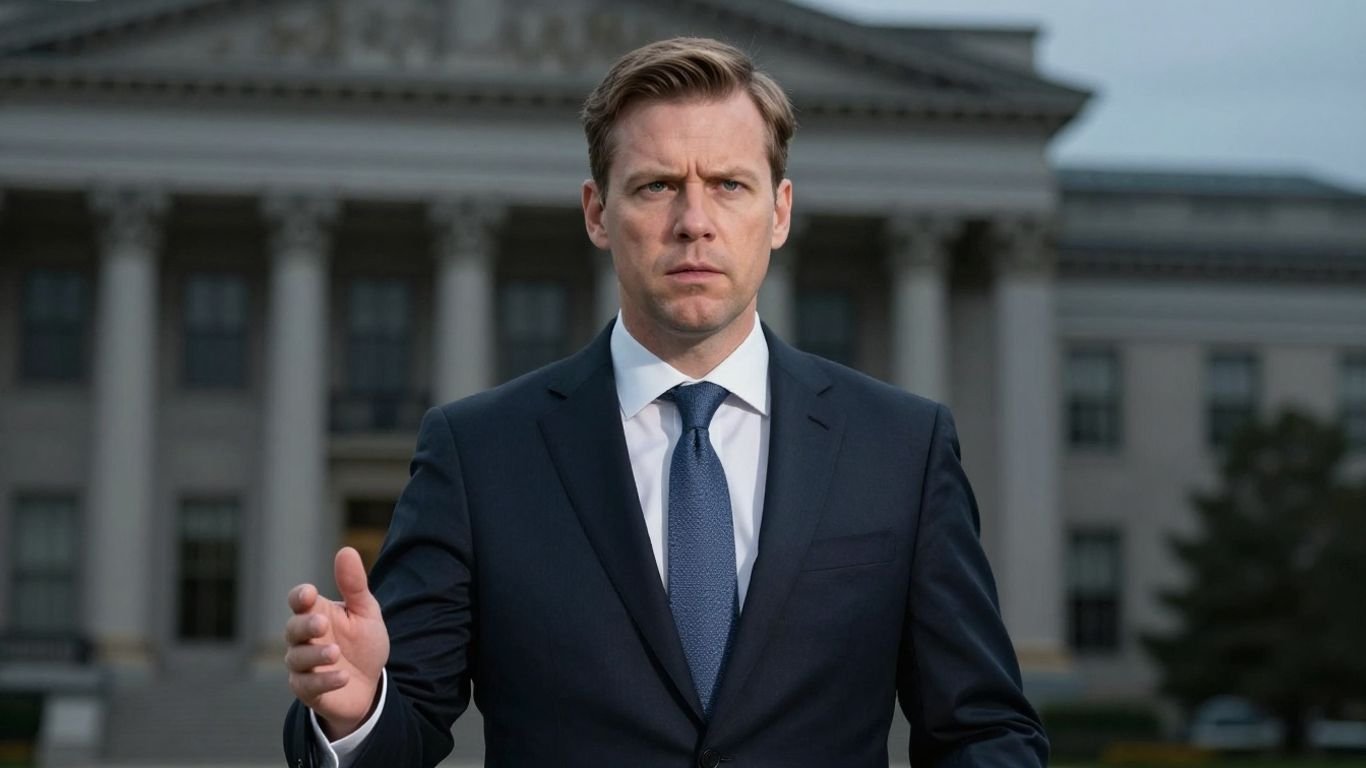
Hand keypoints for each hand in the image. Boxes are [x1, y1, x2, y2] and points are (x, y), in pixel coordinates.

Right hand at [284, 547, 390, 738]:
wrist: (370, 684)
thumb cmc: (363, 643)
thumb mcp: (365, 613)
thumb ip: (354, 585)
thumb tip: (346, 551)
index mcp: (316, 613)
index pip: (298, 601)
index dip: (299, 597)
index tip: (309, 594)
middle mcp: (304, 638)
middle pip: (292, 628)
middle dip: (305, 625)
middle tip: (322, 623)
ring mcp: (303, 665)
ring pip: (297, 658)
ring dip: (315, 655)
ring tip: (336, 653)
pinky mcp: (307, 689)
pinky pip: (308, 685)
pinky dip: (325, 681)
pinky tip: (343, 677)